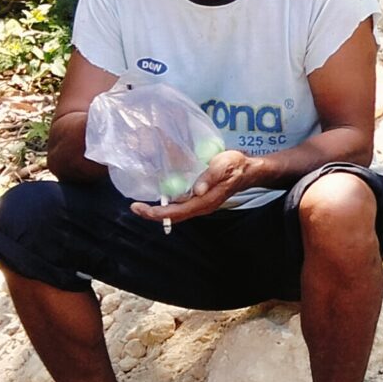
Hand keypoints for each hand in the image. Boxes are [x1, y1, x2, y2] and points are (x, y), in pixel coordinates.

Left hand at [132, 150, 270, 225]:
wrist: (248, 170)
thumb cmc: (235, 166)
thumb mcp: (224, 165)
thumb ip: (210, 176)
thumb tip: (197, 189)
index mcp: (205, 201)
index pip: (177, 212)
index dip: (157, 212)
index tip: (140, 207)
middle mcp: (201, 206)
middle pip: (173, 216)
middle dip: (152, 213)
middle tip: (135, 206)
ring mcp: (201, 204)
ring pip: (175, 213)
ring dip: (158, 210)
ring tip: (142, 204)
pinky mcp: (200, 199)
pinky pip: (180, 206)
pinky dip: (166, 204)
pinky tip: (159, 197)